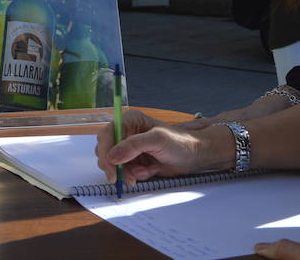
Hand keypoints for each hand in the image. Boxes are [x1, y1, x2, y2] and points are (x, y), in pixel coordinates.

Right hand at [96, 110, 228, 184]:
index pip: (106, 135)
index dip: (105, 152)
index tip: (111, 170)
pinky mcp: (133, 162)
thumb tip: (112, 156)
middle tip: (128, 178)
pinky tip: (148, 172)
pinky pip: (124, 172)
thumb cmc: (179, 142)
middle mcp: (125, 134)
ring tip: (143, 173)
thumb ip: (134, 146)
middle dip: (115, 167)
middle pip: (105, 151)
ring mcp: (128, 149)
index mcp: (129, 121)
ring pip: (113, 164)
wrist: (193, 156)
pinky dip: (134, 175)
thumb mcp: (157, 140)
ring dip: (126, 173)